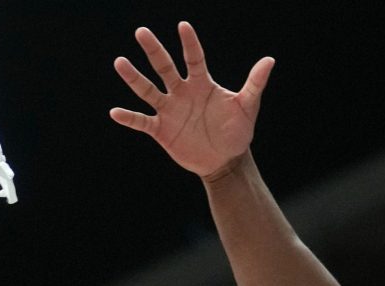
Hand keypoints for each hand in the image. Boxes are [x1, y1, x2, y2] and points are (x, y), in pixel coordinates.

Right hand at [111, 22, 272, 181]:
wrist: (225, 160)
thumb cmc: (237, 131)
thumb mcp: (247, 107)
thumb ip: (255, 83)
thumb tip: (270, 60)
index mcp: (202, 83)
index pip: (194, 58)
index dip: (190, 43)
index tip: (183, 26)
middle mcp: (182, 92)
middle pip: (165, 67)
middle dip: (154, 50)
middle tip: (142, 32)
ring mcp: (170, 110)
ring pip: (148, 90)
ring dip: (134, 78)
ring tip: (120, 62)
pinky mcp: (161, 130)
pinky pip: (142, 121)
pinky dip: (129, 118)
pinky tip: (115, 112)